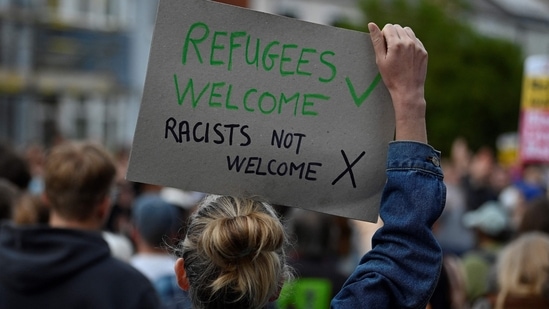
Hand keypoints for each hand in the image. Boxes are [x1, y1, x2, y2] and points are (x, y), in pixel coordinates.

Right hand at [369, 23, 427, 142]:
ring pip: (408, 31)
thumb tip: (371, 25)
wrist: (408, 91)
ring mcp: (418, 46)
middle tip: (390, 51)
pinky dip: (410, 43)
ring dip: (401, 37)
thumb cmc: (391, 77)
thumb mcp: (380, 60)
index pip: (389, 27)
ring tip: (398, 51)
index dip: (384, 36)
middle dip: (392, 35)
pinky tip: (406, 56)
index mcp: (396, 44)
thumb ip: (377, 40)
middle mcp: (409, 42)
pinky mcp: (423, 52)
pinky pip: (415, 40)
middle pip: (398, 27)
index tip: (384, 48)